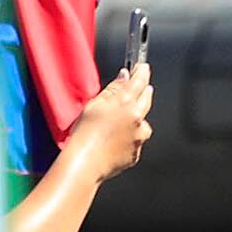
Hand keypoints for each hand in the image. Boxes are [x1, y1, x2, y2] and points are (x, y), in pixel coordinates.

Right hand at [70, 62, 153, 179]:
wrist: (85, 163)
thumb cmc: (84, 135)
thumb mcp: (94, 105)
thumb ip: (112, 89)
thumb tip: (124, 77)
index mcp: (126, 102)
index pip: (140, 80)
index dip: (142, 72)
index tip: (143, 67)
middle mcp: (138, 118)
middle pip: (146, 98)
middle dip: (144, 91)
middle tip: (140, 87)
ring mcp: (139, 136)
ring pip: (143, 122)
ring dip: (137, 118)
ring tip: (118, 121)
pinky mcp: (137, 152)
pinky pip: (137, 140)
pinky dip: (130, 137)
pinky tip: (115, 139)